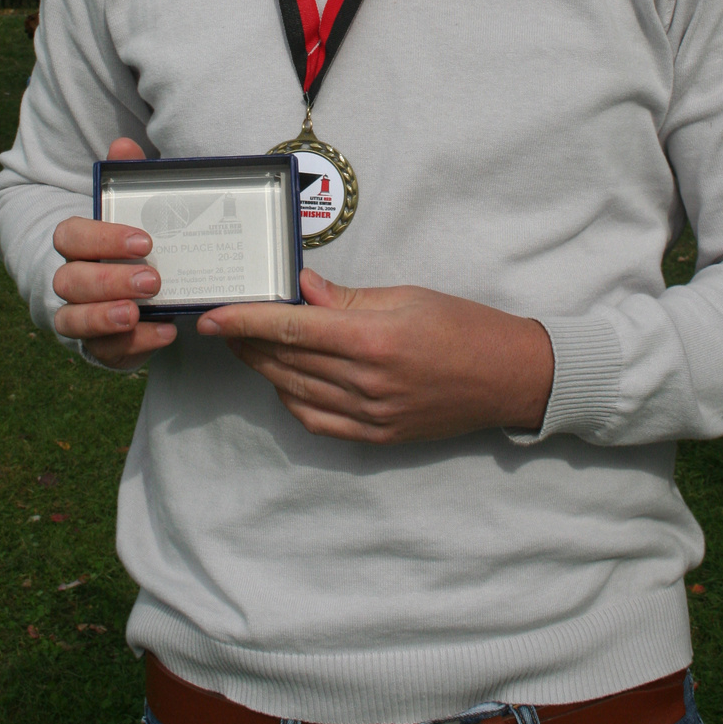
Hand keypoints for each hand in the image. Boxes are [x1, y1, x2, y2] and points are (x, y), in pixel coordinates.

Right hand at [52, 137, 176, 366]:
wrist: (131, 289)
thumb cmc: (130, 243)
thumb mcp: (133, 210)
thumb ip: (127, 179)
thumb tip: (123, 144)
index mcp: (75, 243)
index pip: (71, 237)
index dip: (102, 239)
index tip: (144, 241)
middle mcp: (68, 280)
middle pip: (70, 281)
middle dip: (109, 280)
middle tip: (152, 279)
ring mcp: (77, 315)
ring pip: (72, 320)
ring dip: (104, 317)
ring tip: (137, 313)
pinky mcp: (97, 345)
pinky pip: (104, 350)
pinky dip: (134, 344)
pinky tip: (165, 333)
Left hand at [196, 268, 553, 442]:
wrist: (509, 378)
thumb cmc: (462, 325)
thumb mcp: (405, 297)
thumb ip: (346, 297)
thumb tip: (300, 288)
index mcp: (373, 339)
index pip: (291, 328)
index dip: (245, 321)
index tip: (213, 316)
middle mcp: (366, 381)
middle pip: (285, 362)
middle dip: (245, 342)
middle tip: (222, 323)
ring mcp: (370, 414)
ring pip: (294, 392)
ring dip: (262, 369)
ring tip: (245, 346)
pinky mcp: (377, 435)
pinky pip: (317, 421)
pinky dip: (291, 399)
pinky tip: (282, 380)